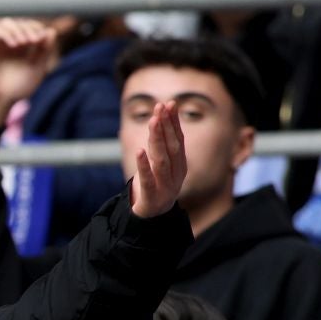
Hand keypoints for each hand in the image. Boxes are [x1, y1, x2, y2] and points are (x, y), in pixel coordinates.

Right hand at [0, 18, 56, 123]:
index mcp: (23, 45)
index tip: (41, 39)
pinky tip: (14, 44)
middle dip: (29, 28)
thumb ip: (44, 50)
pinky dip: (6, 34)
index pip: (30, 27)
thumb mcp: (36, 68)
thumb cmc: (17, 88)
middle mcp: (9, 42)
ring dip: (18, 29)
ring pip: (7, 23)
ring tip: (24, 42)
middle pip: (20, 23)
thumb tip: (51, 30)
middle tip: (34, 40)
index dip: (37, 28)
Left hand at [128, 99, 186, 218]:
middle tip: (160, 107)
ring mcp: (165, 186)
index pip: (179, 140)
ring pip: (162, 160)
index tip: (169, 103)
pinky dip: (144, 165)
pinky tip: (139, 151)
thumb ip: (162, 143)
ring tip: (153, 122)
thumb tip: (162, 115)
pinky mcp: (152, 197)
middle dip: (167, 126)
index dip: (174, 122)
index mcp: (180, 165)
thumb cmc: (156, 184)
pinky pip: (148, 179)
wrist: (152, 216)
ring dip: (158, 140)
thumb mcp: (162, 163)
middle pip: (173, 147)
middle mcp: (176, 174)